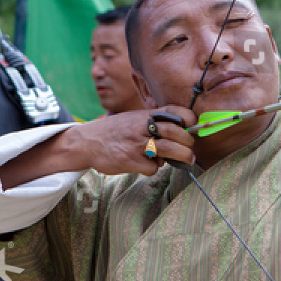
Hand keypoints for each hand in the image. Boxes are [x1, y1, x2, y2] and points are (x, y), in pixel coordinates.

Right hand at [1, 107, 197, 188]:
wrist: (87, 141)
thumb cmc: (116, 131)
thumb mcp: (134, 118)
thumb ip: (154, 122)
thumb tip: (181, 131)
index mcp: (146, 114)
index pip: (176, 111)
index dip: (189, 120)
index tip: (193, 127)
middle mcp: (142, 126)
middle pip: (177, 133)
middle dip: (189, 144)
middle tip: (190, 151)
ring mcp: (136, 143)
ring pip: (170, 150)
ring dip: (182, 158)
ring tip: (186, 161)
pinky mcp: (130, 160)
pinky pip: (153, 167)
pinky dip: (153, 169)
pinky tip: (146, 165)